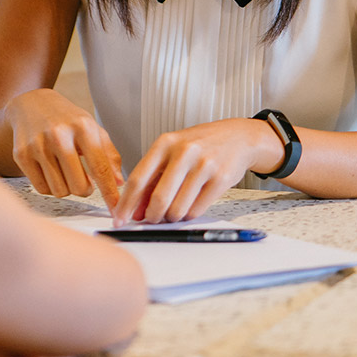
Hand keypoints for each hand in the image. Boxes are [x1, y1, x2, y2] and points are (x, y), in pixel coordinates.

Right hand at [7, 88, 123, 207]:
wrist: (30, 103)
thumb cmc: (65, 118)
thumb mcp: (92, 128)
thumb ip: (109, 155)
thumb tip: (118, 182)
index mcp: (82, 127)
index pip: (100, 168)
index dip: (110, 192)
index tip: (116, 207)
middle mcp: (59, 135)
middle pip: (79, 187)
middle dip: (85, 189)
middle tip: (84, 180)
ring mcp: (38, 145)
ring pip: (60, 191)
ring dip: (66, 188)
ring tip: (65, 172)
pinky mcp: (21, 155)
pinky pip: (42, 189)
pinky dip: (50, 186)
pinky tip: (51, 171)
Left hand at [113, 118, 280, 224]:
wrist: (237, 137)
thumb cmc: (199, 145)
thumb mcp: (172, 152)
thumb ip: (152, 178)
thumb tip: (135, 210)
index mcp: (165, 143)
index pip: (138, 179)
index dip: (126, 203)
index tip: (119, 219)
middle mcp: (184, 152)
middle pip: (159, 199)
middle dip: (152, 216)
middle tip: (152, 219)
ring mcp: (204, 165)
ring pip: (178, 209)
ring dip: (172, 217)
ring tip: (174, 210)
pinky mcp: (220, 179)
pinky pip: (196, 210)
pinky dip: (189, 215)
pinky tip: (190, 206)